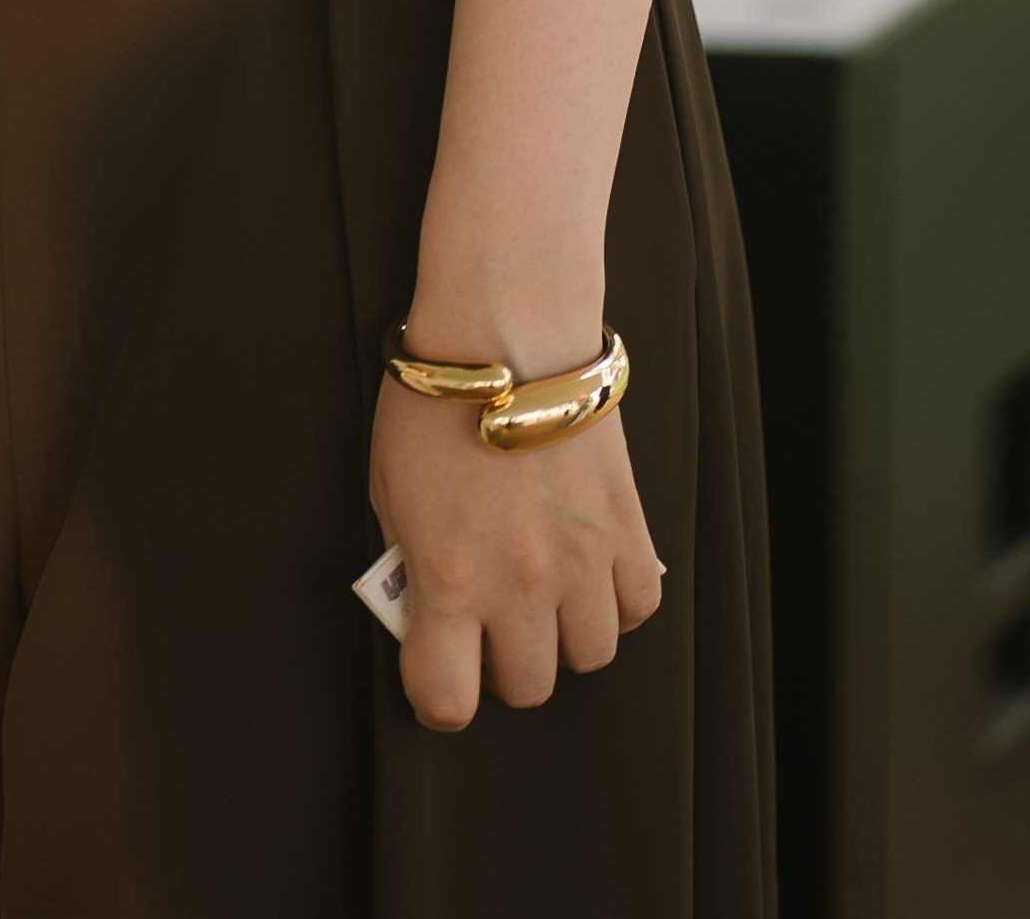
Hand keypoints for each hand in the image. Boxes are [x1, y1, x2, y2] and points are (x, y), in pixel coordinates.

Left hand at [370, 374, 662, 730]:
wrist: (506, 329)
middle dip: (502, 663)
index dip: (437, 696)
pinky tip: (590, 567)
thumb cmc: (434, 400)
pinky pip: (640, 607)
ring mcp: (581, 561)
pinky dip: (617, 600)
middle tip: (491, 621)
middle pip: (528, 687)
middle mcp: (520, 585)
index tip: (436, 669)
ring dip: (564, 635)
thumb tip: (423, 602)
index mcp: (449, 580)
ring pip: (591, 657)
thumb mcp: (389, 487)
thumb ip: (408, 558)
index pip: (446, 700)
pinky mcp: (627, 528)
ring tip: (545, 592)